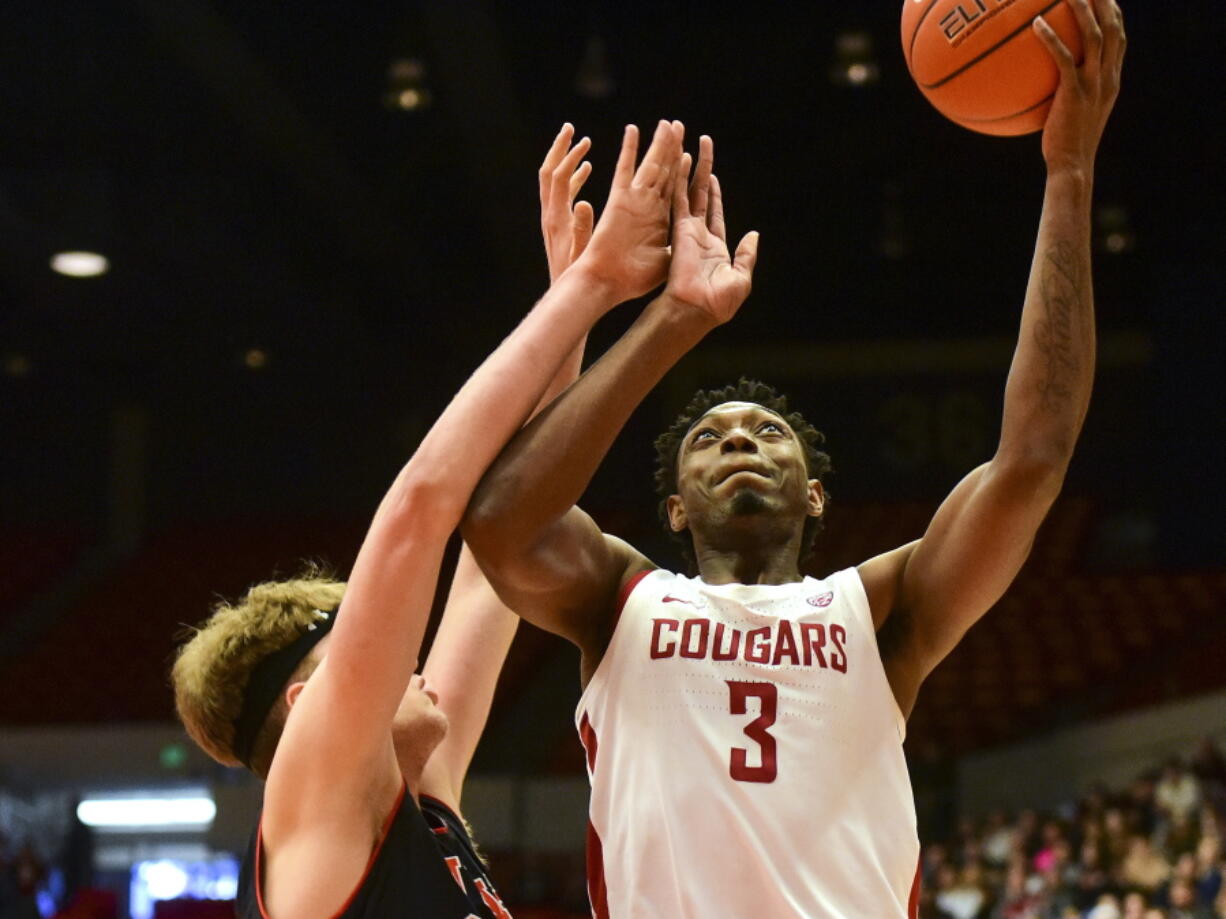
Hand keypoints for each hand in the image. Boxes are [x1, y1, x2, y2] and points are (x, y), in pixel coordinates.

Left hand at [539, 124, 594, 281]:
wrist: (567, 295)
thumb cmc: (580, 279)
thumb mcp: (584, 255)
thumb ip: (584, 229)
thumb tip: (584, 201)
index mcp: (557, 219)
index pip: (559, 178)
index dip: (569, 156)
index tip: (582, 137)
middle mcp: (551, 216)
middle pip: (549, 173)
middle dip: (560, 150)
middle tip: (571, 129)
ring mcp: (553, 219)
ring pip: (555, 182)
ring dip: (567, 160)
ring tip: (582, 143)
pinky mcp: (559, 225)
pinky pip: (563, 194)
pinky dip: (574, 177)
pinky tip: (587, 169)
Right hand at [572, 119, 682, 301]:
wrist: (608, 283)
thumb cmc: (636, 280)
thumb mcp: (671, 260)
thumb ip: (683, 246)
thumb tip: (703, 245)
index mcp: (663, 220)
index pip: (678, 188)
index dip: (685, 169)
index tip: (693, 152)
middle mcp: (650, 206)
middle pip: (666, 171)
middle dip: (674, 149)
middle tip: (680, 126)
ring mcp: (635, 201)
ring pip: (652, 165)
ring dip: (660, 143)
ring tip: (669, 123)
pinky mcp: (620, 199)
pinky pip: (625, 168)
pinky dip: (629, 149)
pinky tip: (633, 130)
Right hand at [663, 141, 758, 325]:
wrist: (696, 309)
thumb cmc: (719, 302)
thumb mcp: (741, 277)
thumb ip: (747, 255)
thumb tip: (754, 235)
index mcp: (715, 248)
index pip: (715, 214)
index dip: (715, 195)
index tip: (712, 177)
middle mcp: (699, 236)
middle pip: (701, 197)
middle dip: (702, 172)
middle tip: (702, 148)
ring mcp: (687, 231)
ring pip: (689, 193)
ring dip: (689, 169)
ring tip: (689, 144)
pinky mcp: (679, 230)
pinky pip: (679, 200)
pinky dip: (679, 180)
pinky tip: (679, 160)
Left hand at [1034, 0, 1124, 171]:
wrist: (1072, 166)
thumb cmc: (1066, 146)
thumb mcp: (1073, 116)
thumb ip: (1069, 95)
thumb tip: (1046, 87)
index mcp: (1111, 81)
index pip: (1120, 40)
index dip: (1115, 15)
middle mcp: (1108, 78)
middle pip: (1113, 28)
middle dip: (1104, 2)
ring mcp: (1094, 84)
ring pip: (1095, 36)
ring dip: (1083, 9)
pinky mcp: (1075, 92)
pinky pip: (1063, 58)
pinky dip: (1051, 38)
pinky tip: (1035, 24)